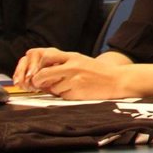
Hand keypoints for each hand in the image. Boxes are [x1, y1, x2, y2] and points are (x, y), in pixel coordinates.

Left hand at [12, 48, 127, 99]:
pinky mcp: (77, 92)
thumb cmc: (98, 72)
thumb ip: (63, 64)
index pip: (46, 56)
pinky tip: (76, 91)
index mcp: (73, 56)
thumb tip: (42, 73)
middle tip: (39, 84)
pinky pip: (62, 96)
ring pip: (52, 87)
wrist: (117, 80)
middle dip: (38, 81)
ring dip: (55, 90)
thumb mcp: (81, 61)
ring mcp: (74, 79)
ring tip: (69, 86)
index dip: (37, 65)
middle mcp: (72, 66)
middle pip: (43, 74)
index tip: (35, 71)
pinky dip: (65, 95)